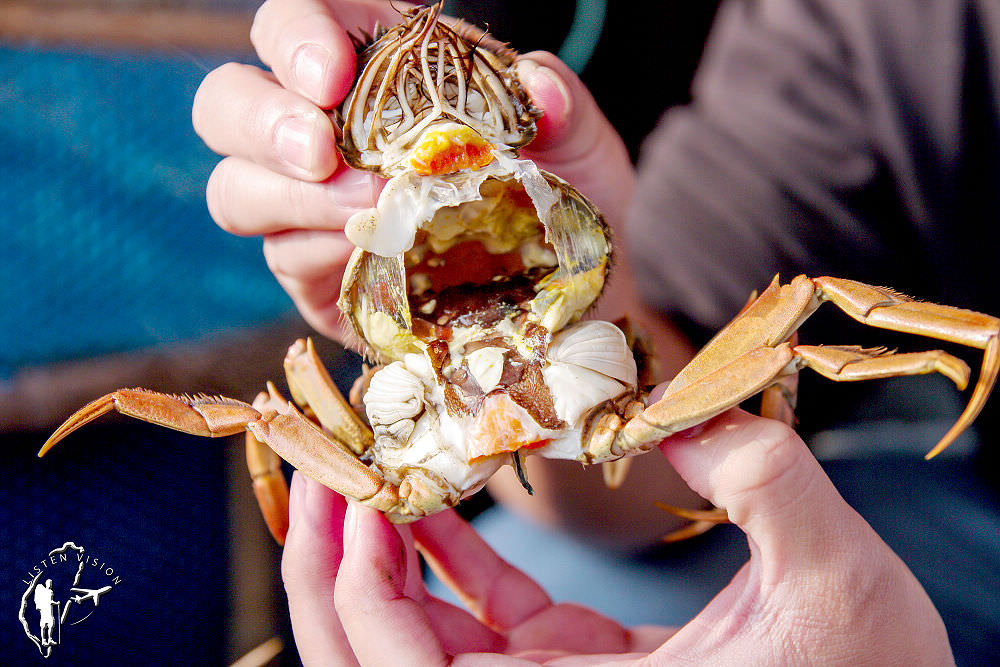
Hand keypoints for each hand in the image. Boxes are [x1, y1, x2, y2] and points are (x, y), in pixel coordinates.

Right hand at [192, 0, 633, 341]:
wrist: (571, 296)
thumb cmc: (562, 204)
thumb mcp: (580, 145)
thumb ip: (560, 104)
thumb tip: (538, 86)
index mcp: (381, 74)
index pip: (300, 24)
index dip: (297, 34)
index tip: (332, 73)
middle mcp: (329, 134)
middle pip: (230, 101)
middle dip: (263, 118)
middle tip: (321, 151)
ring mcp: (310, 209)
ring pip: (235, 187)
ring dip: (286, 195)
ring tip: (362, 209)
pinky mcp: (316, 275)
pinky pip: (281, 256)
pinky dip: (315, 251)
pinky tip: (368, 252)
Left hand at [281, 410, 953, 664]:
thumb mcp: (836, 578)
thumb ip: (765, 483)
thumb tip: (683, 408)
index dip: (359, 588)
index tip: (350, 489)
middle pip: (384, 665)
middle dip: (332, 573)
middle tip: (320, 474)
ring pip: (421, 644)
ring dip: (378, 560)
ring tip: (359, 472)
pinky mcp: (574, 665)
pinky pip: (483, 618)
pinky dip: (443, 558)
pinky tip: (430, 493)